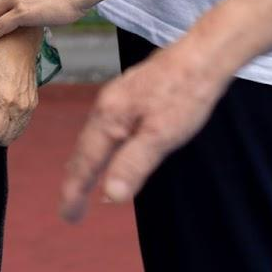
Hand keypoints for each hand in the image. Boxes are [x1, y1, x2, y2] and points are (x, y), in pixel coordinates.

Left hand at [0, 27, 41, 145]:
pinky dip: (10, 125)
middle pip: (6, 138)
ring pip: (16, 133)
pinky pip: (22, 123)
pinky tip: (0, 113)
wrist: (19, 41)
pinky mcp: (33, 102)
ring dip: (1, 132)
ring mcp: (30, 106)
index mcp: (6, 102)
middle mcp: (21, 108)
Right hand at [60, 40, 228, 222]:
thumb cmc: (185, 94)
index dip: (75, 192)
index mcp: (109, 118)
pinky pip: (106, 128)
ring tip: (83, 185)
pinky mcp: (132, 93)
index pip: (85, 163)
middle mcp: (107, 106)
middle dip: (76, 181)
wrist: (203, 55)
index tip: (68, 217)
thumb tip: (109, 196)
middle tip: (72, 210)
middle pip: (84, 150)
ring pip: (94, 137)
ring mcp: (118, 97)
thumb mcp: (161, 136)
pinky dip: (100, 148)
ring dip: (87, 165)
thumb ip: (133, 165)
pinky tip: (110, 149)